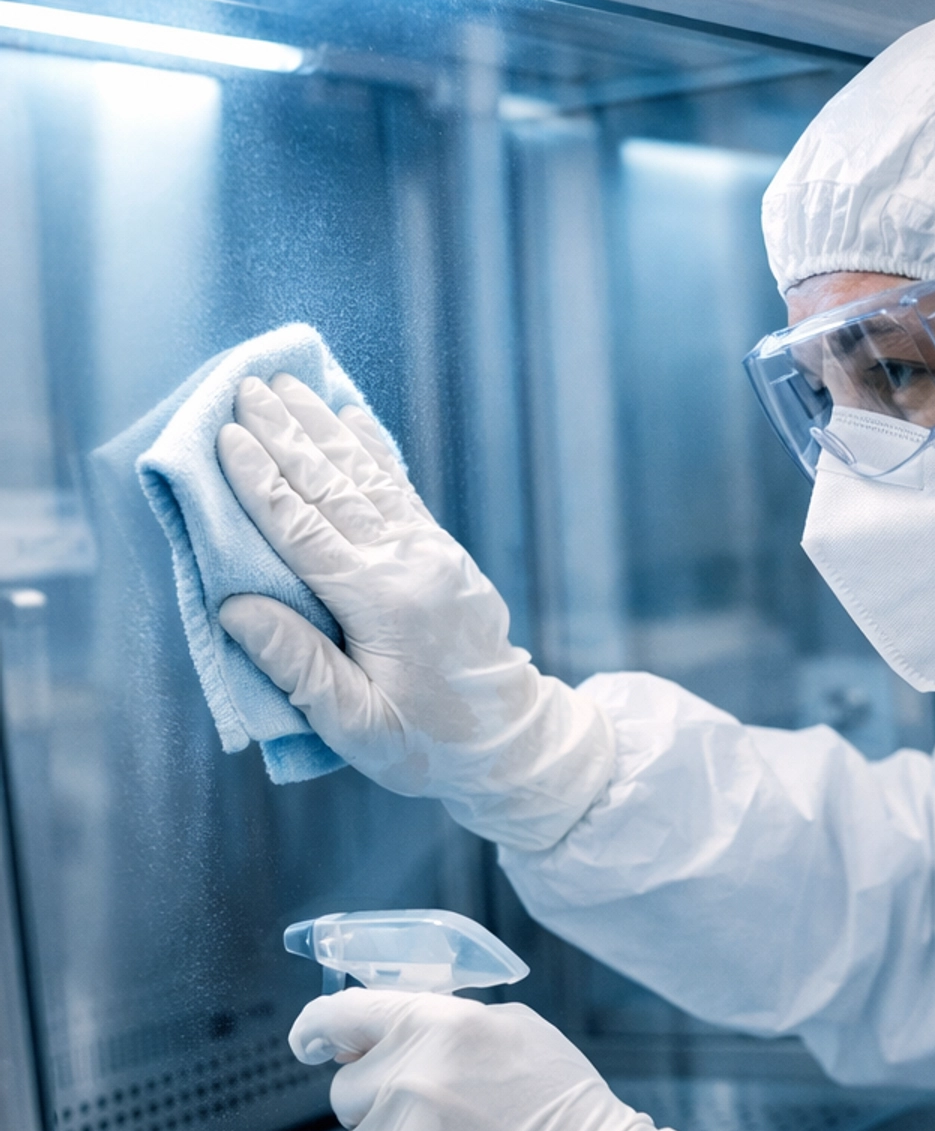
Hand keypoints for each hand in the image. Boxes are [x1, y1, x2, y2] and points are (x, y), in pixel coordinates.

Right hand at [217, 374, 612, 851]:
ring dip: (324, 428)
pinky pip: (401, 488)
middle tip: (246, 386)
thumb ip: (296, 664)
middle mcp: (408, 562)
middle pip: (333, 487)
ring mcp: (432, 552)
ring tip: (289, 385)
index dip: (260, 481)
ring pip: (367, 477)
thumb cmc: (427, 745)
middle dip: (287, 434)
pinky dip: (373, 449)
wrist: (512, 743)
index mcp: (380, 601)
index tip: (226, 436)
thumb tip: (233, 605)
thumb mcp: (354, 724)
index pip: (303, 529)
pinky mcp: (445, 555)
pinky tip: (352, 418)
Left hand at [291, 990, 717, 1130]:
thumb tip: (380, 1034)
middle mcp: (411, 1080)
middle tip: (435, 1124)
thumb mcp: (517, 1035)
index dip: (316, 1029)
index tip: (308, 1042)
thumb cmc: (569, 1117)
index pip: (342, 1016)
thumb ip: (446, 1026)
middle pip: (345, 1092)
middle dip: (378, 1107)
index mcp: (439, 1026)